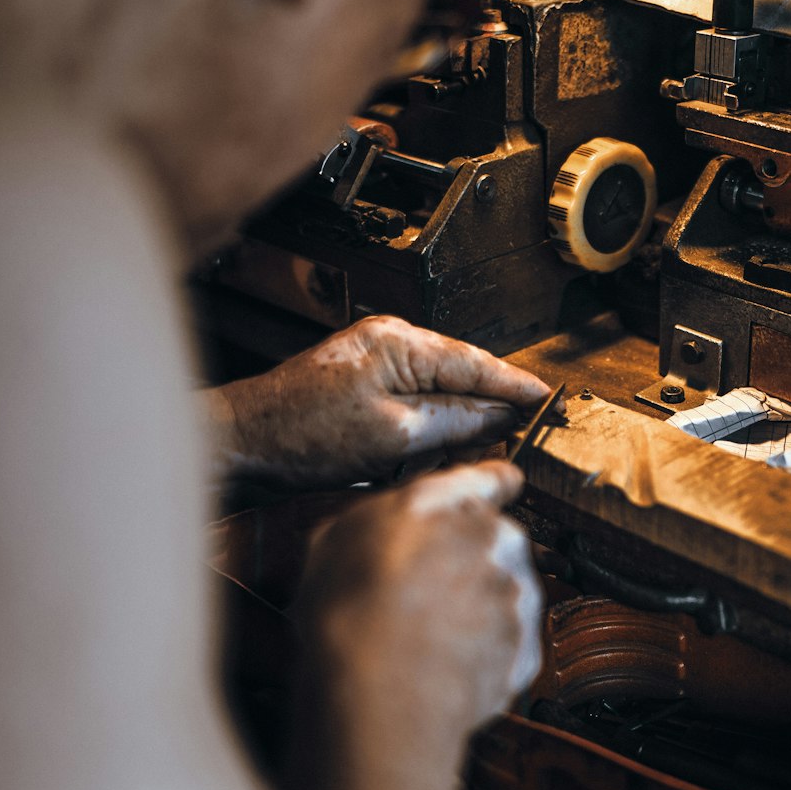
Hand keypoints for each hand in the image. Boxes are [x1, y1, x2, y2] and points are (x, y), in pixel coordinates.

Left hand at [210, 315, 549, 486]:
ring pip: (436, 390)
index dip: (516, 386)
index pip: (476, 364)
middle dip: (492, 404)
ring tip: (490, 445)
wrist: (242, 442)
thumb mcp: (393, 436)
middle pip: (459, 374)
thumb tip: (500, 416)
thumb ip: (453, 422)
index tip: (548, 400)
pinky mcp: (359, 383)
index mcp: (400, 343)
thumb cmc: (303, 436)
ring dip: (458, 419)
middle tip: (529, 430)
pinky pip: (411, 400)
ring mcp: (372, 360)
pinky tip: (437, 448)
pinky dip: (429, 423)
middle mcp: (389, 341)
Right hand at [293, 462, 542, 789]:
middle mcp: (493, 538)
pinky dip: (486, 653)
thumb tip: (383, 526)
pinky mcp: (526, 645)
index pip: (491, 478)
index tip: (502, 490)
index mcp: (447, 501)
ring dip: (478, 608)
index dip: (494, 485)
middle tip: (425, 593)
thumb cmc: (347, 612)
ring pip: (504, 592)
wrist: (381, 689)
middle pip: (496, 540)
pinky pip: (509, 643)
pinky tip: (445, 665)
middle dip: (471, 560)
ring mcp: (516, 593)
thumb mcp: (335, 540)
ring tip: (427, 638)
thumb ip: (378, 519)